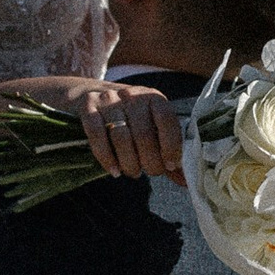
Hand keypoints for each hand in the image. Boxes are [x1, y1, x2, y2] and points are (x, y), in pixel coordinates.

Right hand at [35, 75, 186, 178]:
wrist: (89, 93)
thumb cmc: (127, 116)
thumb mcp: (149, 126)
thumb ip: (167, 151)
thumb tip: (186, 181)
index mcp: (153, 98)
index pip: (167, 121)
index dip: (171, 146)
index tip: (169, 165)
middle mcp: (132, 96)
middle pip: (143, 134)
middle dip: (149, 161)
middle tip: (149, 172)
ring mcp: (108, 100)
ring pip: (121, 137)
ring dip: (129, 163)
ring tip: (132, 172)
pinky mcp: (88, 107)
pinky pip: (97, 135)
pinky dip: (106, 158)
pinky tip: (113, 170)